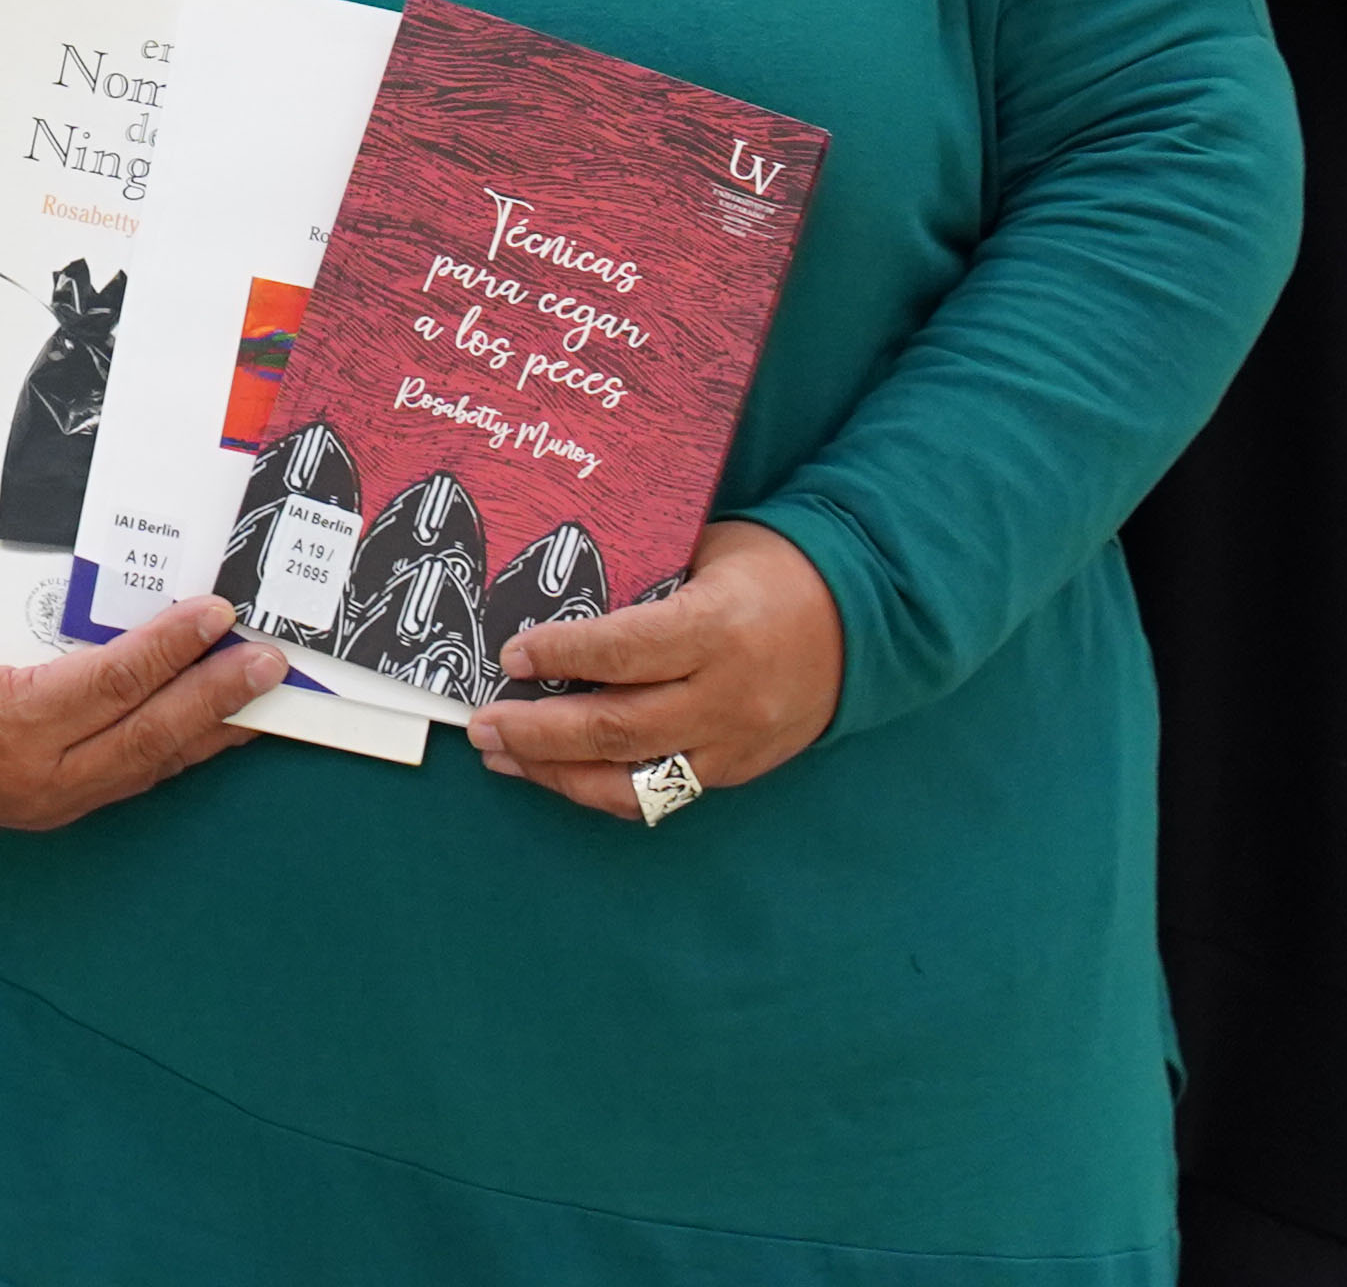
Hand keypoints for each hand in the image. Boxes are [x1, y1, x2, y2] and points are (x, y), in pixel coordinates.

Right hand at [0, 595, 293, 827]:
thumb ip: (14, 606)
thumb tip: (94, 560)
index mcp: (5, 721)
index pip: (108, 683)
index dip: (168, 650)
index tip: (213, 615)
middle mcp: (37, 773)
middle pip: (146, 733)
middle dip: (214, 696)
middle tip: (267, 661)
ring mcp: (53, 800)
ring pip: (151, 764)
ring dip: (212, 728)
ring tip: (263, 694)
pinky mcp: (61, 809)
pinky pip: (135, 778)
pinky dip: (182, 750)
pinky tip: (216, 727)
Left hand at [467, 518, 843, 821]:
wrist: (864, 621)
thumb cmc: (774, 569)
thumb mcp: (708, 552)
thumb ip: (644, 585)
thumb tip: (560, 605)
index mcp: (718, 628)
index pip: (624, 653)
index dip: (560, 656)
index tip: (509, 653)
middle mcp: (726, 695)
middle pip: (617, 728)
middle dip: (538, 731)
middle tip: (482, 723)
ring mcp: (734, 742)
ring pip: (632, 778)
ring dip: (557, 772)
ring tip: (504, 756)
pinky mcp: (737, 771)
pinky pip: (660, 793)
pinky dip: (604, 787)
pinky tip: (562, 773)